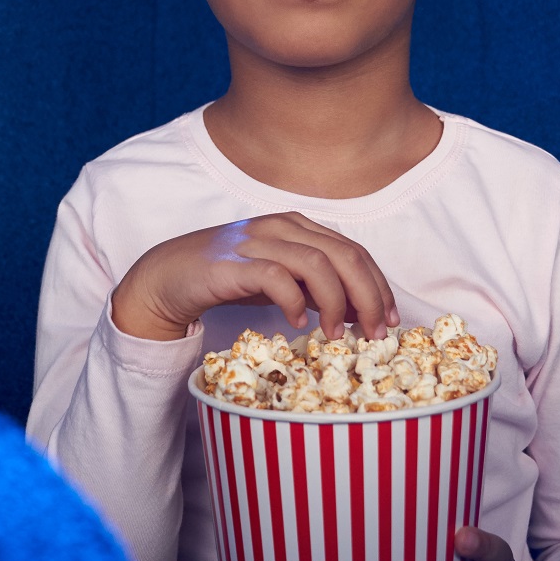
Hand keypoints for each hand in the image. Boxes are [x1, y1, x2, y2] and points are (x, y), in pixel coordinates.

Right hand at [109, 212, 398, 343]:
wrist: (170, 276)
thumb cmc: (229, 278)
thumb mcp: (282, 280)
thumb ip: (316, 288)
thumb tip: (358, 311)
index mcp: (299, 226)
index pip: (354, 251)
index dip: (378, 285)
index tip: (389, 319)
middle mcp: (283, 227)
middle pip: (344, 255)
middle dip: (368, 296)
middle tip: (374, 333)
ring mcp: (258, 241)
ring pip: (317, 264)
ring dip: (335, 302)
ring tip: (335, 334)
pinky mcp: (234, 263)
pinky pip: (276, 277)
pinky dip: (293, 301)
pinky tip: (296, 323)